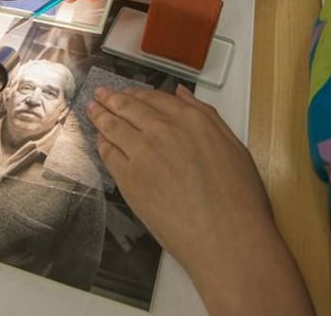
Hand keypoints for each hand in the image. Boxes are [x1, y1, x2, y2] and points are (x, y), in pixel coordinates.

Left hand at [88, 85, 311, 314]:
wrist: (226, 238)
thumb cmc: (239, 198)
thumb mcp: (234, 145)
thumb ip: (206, 115)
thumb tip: (182, 94)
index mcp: (192, 119)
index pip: (154, 97)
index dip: (136, 94)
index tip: (127, 92)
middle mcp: (163, 130)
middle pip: (128, 107)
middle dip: (111, 99)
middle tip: (100, 94)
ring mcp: (142, 154)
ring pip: (113, 127)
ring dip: (99, 115)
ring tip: (91, 110)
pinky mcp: (129, 179)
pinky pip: (108, 155)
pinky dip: (101, 144)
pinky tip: (99, 140)